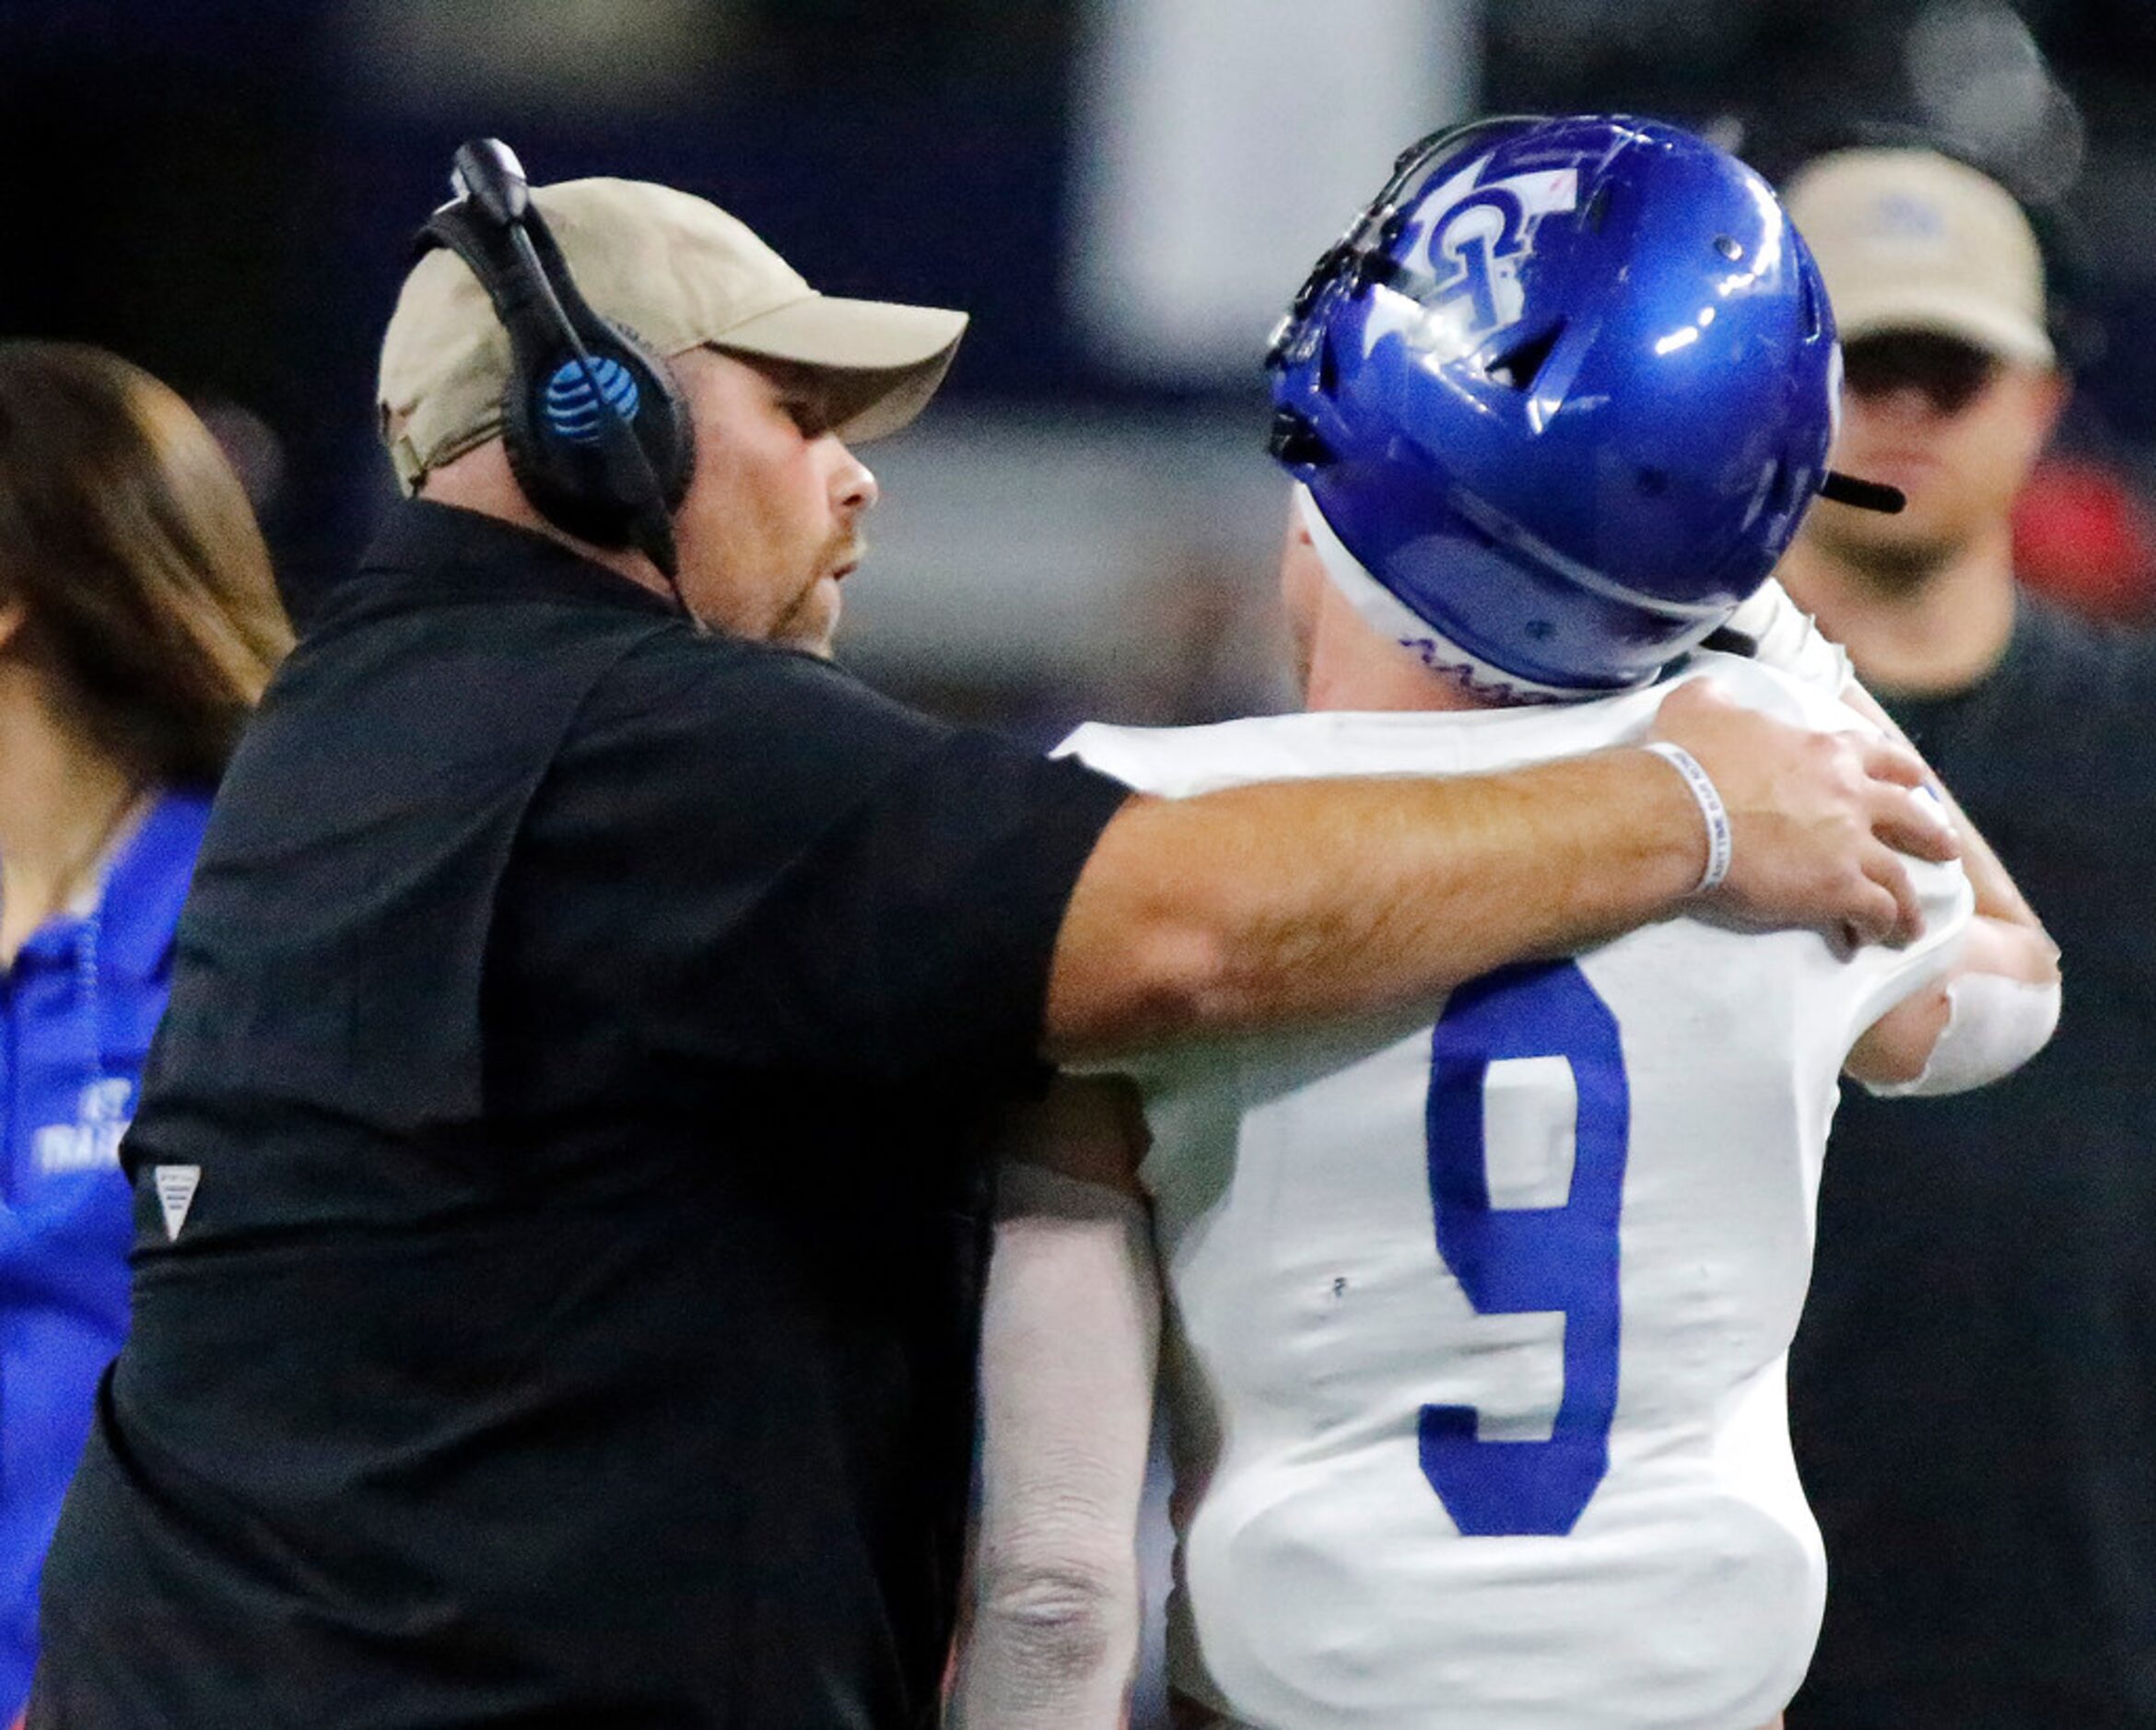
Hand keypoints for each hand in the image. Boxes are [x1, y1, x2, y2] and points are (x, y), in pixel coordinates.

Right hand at [1651, 679, 1958, 947]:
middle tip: (1945, 849)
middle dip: (1931, 835)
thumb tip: (1713, 693)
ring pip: (1899, 876)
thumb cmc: (1684, 759)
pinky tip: (1866, 940)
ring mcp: (1850, 844)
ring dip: (1909, 902)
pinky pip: (1874, 912)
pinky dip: (1876, 927)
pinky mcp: (1838, 887)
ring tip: (1913, 922)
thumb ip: (1718, 698)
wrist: (1678, 812)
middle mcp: (1851, 795)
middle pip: (1911, 816)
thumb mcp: (1698, 706)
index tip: (1916, 783)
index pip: (1882, 758)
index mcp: (1825, 752)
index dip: (1903, 772)